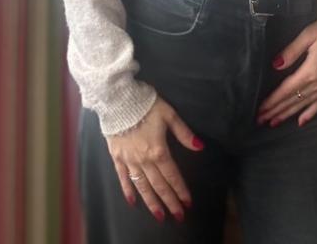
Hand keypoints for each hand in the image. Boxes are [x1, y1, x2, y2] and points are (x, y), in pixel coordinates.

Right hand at [105, 96, 204, 223]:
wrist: (118, 100)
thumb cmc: (146, 105)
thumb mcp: (169, 114)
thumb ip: (183, 132)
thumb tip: (199, 146)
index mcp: (159, 150)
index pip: (173, 175)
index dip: (181, 190)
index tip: (188, 203)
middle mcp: (144, 160)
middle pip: (159, 185)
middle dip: (170, 201)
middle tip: (178, 216)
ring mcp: (129, 160)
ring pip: (142, 186)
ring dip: (151, 202)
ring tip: (159, 216)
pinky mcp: (116, 157)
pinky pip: (123, 177)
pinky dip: (127, 190)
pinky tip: (132, 201)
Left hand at [256, 19, 316, 127]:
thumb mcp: (309, 35)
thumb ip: (292, 51)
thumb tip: (276, 65)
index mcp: (310, 71)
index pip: (286, 90)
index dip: (273, 100)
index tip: (260, 110)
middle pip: (293, 100)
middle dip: (276, 111)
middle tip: (261, 120)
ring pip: (304, 104)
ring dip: (288, 114)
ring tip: (274, 122)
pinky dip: (310, 114)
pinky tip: (301, 122)